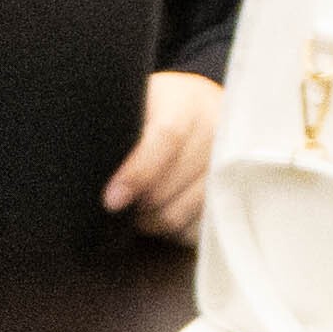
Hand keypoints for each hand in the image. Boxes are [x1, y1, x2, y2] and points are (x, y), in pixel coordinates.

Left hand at [109, 68, 223, 240]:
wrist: (201, 109)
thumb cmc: (155, 109)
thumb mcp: (136, 102)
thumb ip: (120, 128)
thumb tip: (96, 170)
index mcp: (187, 102)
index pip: (166, 139)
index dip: (137, 174)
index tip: (110, 200)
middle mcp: (217, 130)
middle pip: (168, 186)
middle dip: (136, 203)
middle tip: (116, 203)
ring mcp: (230, 165)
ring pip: (180, 214)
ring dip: (150, 220)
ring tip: (138, 208)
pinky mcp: (236, 196)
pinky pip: (197, 229)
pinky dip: (174, 230)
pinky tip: (164, 211)